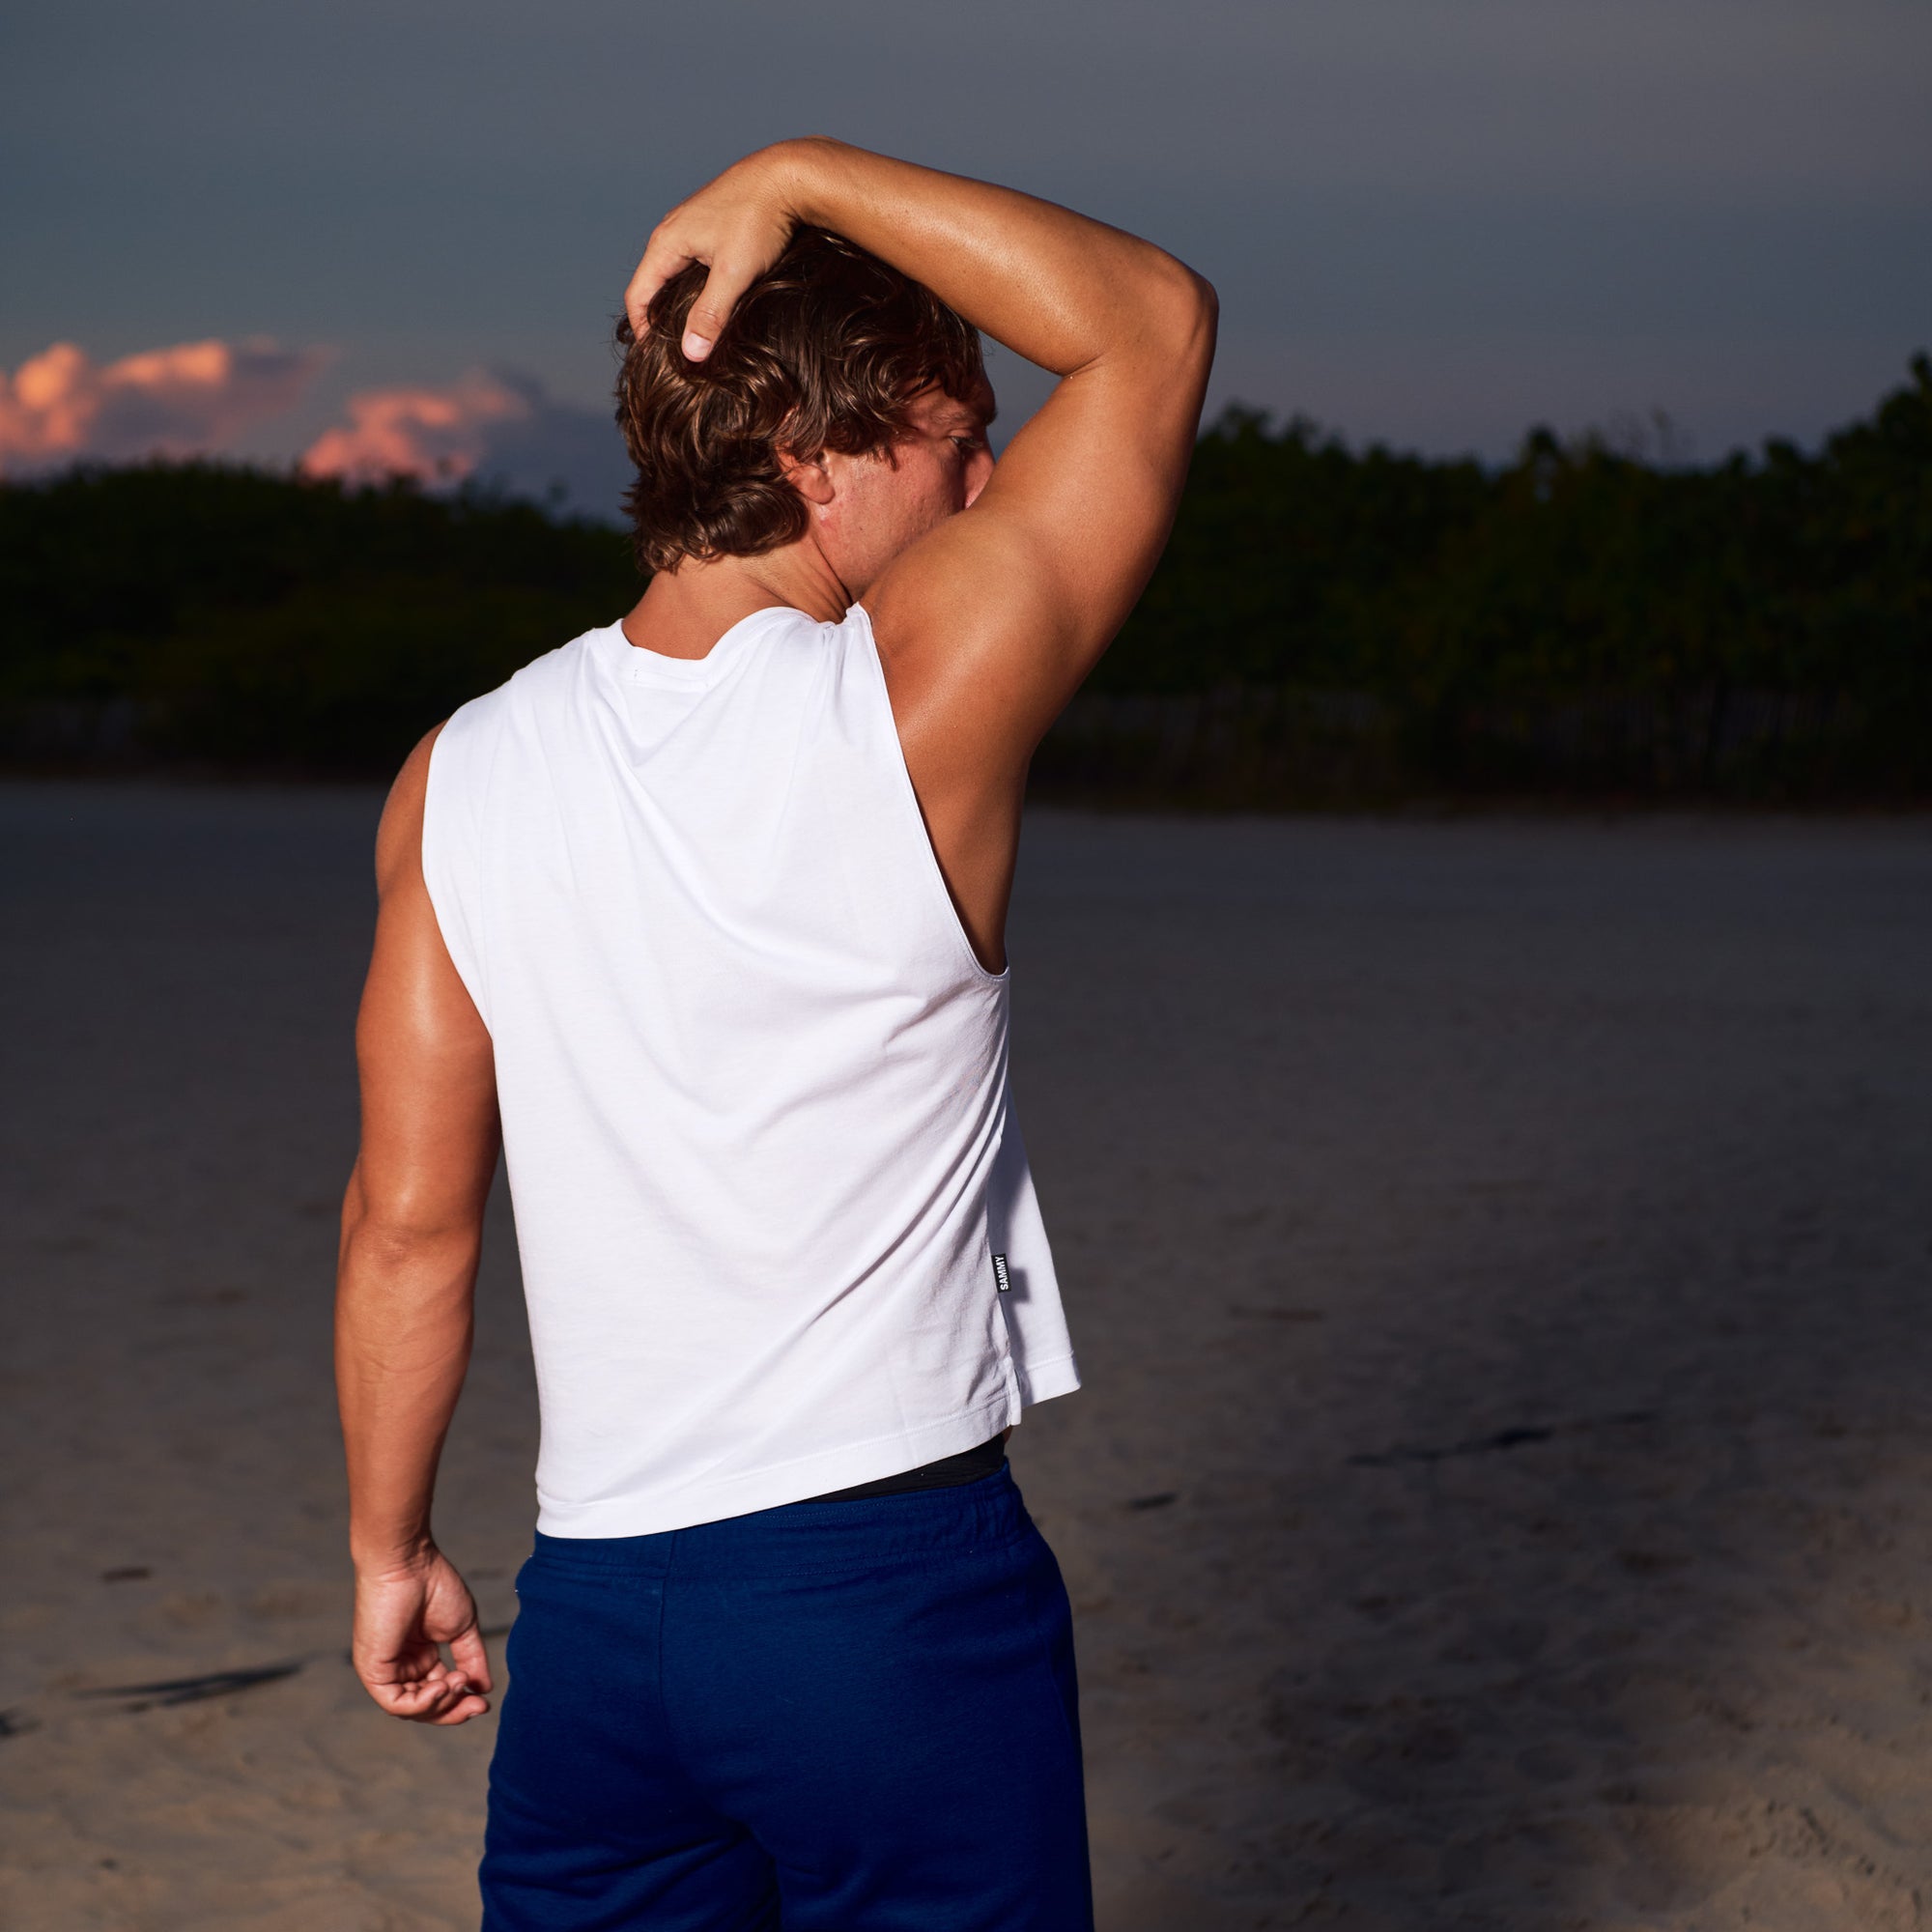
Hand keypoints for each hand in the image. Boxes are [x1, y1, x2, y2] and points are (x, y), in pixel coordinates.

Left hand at [351, 1546, 492, 1724]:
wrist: (408, 1562)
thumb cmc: (433, 1584)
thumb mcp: (461, 1628)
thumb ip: (472, 1659)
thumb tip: (483, 1689)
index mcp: (419, 1655)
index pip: (439, 1692)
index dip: (461, 1701)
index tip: (485, 1701)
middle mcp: (400, 1666)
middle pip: (426, 1706)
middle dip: (453, 1710)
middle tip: (479, 1707)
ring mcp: (385, 1670)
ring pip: (411, 1709)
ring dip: (440, 1705)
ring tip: (458, 1683)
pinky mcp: (372, 1670)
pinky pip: (395, 1703)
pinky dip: (421, 1703)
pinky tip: (441, 1686)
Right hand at [624, 142, 817, 360]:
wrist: (788, 176)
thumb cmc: (760, 221)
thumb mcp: (734, 274)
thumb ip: (710, 315)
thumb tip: (690, 354)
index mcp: (666, 242)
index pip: (637, 296)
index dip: (643, 331)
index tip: (656, 359)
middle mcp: (671, 230)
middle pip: (652, 284)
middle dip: (659, 319)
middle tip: (675, 352)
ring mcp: (691, 223)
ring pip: (673, 272)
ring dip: (678, 302)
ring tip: (695, 331)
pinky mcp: (712, 222)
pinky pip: (692, 260)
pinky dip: (695, 285)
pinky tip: (716, 300)